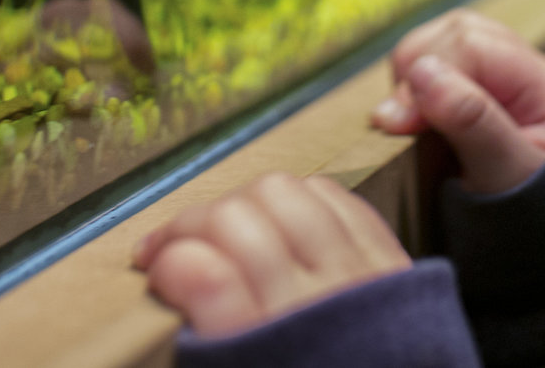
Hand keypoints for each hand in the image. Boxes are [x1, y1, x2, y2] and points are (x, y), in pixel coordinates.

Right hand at [134, 173, 410, 338]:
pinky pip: (333, 195)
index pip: (205, 276)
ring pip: (281, 193)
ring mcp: (356, 277)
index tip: (155, 269)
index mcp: (273, 355)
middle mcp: (314, 307)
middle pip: (235, 220)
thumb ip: (212, 343)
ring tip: (224, 227)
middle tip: (171, 247)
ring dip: (239, 201)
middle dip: (189, 223)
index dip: (169, 260)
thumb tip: (177, 276)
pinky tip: (279, 219)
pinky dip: (298, 197)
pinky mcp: (388, 262)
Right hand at [371, 9, 544, 195]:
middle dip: (417, 71)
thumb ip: (472, 122)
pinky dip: (415, 88)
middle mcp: (525, 72)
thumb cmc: (534, 218)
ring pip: (442, 42)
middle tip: (401, 124)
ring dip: (413, 76)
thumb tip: (421, 73)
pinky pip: (436, 66)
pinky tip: (414, 120)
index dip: (427, 75)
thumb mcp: (507, 178)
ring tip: (407, 123)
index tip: (399, 125)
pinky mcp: (477, 95)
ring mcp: (502, 81)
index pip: (473, 45)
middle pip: (457, 33)